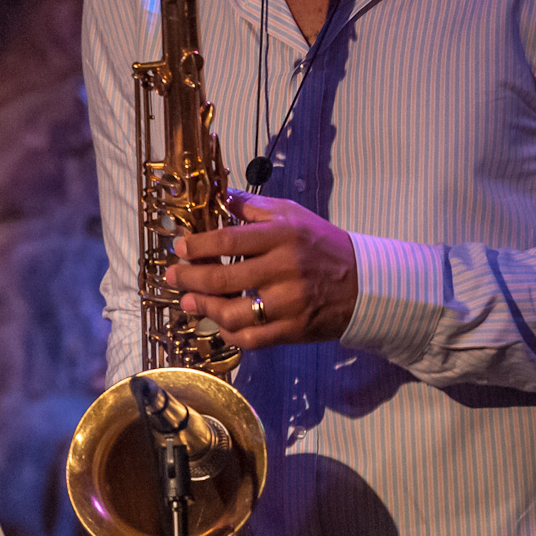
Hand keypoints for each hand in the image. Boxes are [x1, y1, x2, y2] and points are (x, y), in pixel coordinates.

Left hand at [165, 190, 358, 348]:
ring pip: (234, 313)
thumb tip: (221, 197)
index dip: (199, 245)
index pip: (230, 240)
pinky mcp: (293, 330)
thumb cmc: (321, 244)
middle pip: (225, 277)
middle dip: (191, 277)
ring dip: (205, 308)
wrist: (362, 282)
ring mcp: (288, 303)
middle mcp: (284, 269)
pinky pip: (252, 338)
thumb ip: (255, 207)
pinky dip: (230, 334)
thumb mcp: (292, 215)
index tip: (180, 247)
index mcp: (283, 236)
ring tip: (188, 302)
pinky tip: (218, 324)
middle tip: (173, 275)